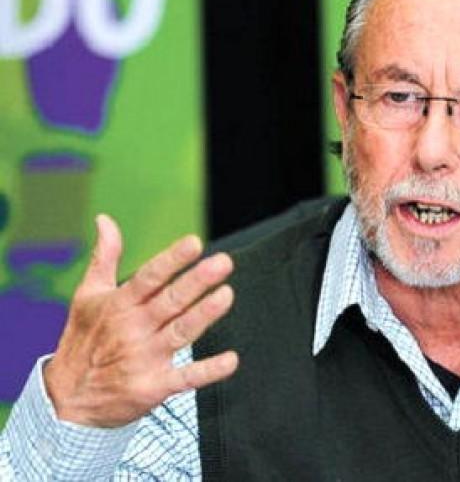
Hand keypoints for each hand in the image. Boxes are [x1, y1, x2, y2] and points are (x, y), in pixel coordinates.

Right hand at [44, 214, 237, 427]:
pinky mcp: (153, 386)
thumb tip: (105, 219)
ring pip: (181, 332)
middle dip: (197, 281)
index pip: (149, 277)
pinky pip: (186, 378)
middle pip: (170, 300)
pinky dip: (208, 371)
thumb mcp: (87, 296)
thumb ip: (104, 257)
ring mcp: (144, 358)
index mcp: (119, 304)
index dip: (172, 260)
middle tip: (223, 263)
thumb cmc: (83, 341)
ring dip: (204, 315)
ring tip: (227, 295)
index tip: (195, 242)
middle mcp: (133, 328)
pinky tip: (231, 360)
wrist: (66, 402)